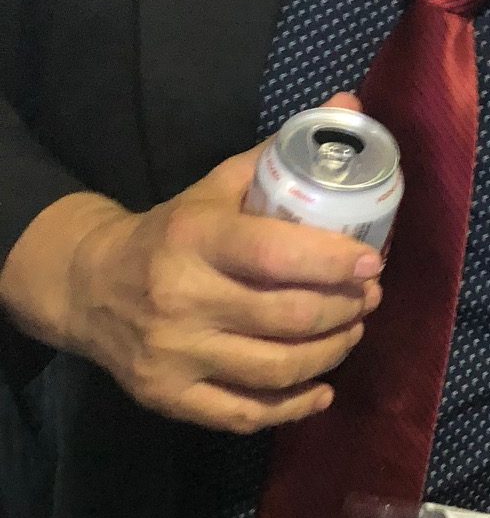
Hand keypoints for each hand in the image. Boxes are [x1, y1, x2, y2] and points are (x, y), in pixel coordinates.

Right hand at [7, 93, 382, 432]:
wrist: (90, 285)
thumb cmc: (173, 231)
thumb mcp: (218, 186)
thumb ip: (283, 152)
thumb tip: (350, 103)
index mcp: (195, 239)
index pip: (275, 255)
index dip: (334, 262)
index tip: (372, 261)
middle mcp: (181, 300)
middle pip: (288, 317)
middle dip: (346, 309)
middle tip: (369, 296)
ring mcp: (175, 355)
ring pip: (277, 368)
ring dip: (333, 352)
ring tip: (352, 331)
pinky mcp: (170, 398)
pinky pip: (247, 414)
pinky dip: (295, 406)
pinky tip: (322, 389)